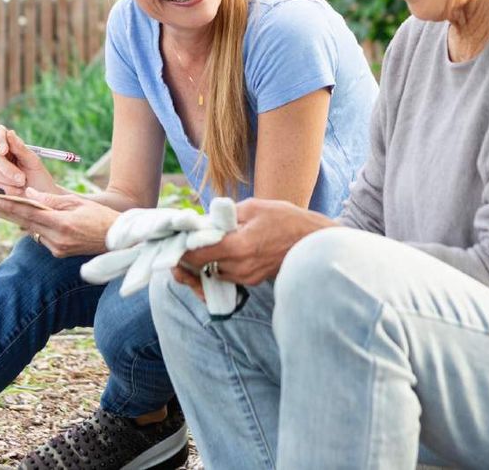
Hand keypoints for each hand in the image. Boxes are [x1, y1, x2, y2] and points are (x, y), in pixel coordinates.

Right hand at [0, 125, 58, 194]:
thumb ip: (20, 148)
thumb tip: (10, 133)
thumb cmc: (37, 177)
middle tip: (22, 179)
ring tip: (22, 185)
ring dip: (9, 181)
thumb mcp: (33, 161)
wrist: (40, 197)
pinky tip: (16, 192)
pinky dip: (7, 190)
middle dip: (7, 169)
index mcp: (8, 144)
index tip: (4, 151)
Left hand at [0, 189, 119, 256]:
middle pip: (28, 224)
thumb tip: (29, 194)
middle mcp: (58, 240)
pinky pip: (43, 238)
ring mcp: (58, 249)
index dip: (12, 207)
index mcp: (63, 225)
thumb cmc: (100, 216)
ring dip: (25, 220)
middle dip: (14, 213)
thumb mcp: (77, 202)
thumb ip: (51, 199)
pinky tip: (34, 219)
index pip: (31, 214)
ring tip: (12, 208)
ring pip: (35, 232)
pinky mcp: (60, 253)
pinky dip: (38, 228)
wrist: (117, 239)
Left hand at [172, 199, 336, 298]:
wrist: (316, 243)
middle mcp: (240, 267)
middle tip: (177, 245)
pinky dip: (217, 266)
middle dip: (188, 257)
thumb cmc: (287, 220)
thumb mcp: (254, 207)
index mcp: (238, 246)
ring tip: (195, 247)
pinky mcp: (253, 281)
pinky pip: (226, 276)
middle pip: (200, 267)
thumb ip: (226, 214)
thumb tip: (206, 220)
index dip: (181, 247)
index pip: (197, 253)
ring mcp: (247, 277)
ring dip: (202, 262)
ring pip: (212, 273)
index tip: (172, 240)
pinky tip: (216, 254)